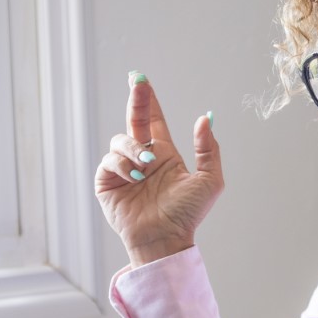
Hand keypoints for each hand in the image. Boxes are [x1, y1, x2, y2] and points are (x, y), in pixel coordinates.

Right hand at [95, 74, 223, 264]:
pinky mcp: (108, 183)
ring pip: (120, 140)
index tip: (141, 79)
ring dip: (133, 147)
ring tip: (145, 165)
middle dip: (135, 99)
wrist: (166, 238)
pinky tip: (134, 177)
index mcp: (163, 154)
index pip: (153, 119)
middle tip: (137, 81)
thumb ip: (208, 149)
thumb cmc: (187, 214)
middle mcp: (142, 158)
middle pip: (134, 120)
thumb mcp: (209, 180)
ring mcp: (123, 170)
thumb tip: (205, 118)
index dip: (147, 100)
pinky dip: (122, 165)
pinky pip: (109, 161)